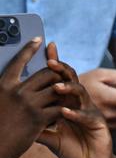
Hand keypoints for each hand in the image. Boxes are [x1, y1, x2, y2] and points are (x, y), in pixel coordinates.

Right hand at [0, 39, 62, 157]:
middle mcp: (16, 92)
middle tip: (62, 78)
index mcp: (3, 86)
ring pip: (57, 89)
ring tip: (66, 96)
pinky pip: (59, 107)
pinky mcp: (39, 118)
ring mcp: (29, 104)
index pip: (18, 61)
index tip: (38, 39)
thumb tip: (16, 79)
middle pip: (46, 73)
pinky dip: (63, 110)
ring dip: (64, 93)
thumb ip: (9, 90)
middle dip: (57, 75)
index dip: (29, 49)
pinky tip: (63, 114)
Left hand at [35, 55, 112, 157]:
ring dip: (69, 89)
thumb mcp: (49, 136)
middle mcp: (79, 102)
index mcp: (67, 101)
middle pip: (72, 80)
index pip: (60, 79)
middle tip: (50, 62)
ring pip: (81, 94)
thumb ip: (37, 126)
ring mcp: (90, 110)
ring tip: (57, 87)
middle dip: (62, 70)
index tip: (45, 51)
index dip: (55, 65)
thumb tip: (16, 118)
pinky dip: (76, 113)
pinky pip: (87, 115)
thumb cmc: (71, 148)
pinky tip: (66, 112)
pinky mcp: (98, 122)